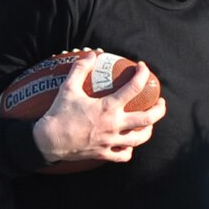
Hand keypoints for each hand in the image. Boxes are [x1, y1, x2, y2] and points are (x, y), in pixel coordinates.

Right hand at [31, 53, 166, 168]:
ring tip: (149, 124)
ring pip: (139, 139)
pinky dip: (129, 149)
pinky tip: (129, 143)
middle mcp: (114, 125)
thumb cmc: (59, 113)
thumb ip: (80, 68)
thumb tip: (92, 54)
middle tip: (160, 102)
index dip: (142, 75)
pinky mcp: (104, 154)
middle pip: (147, 118)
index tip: (143, 68)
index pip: (134, 88)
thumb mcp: (68, 88)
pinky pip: (124, 155)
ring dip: (148, 130)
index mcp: (108, 107)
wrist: (49, 141)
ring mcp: (110, 142)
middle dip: (159, 109)